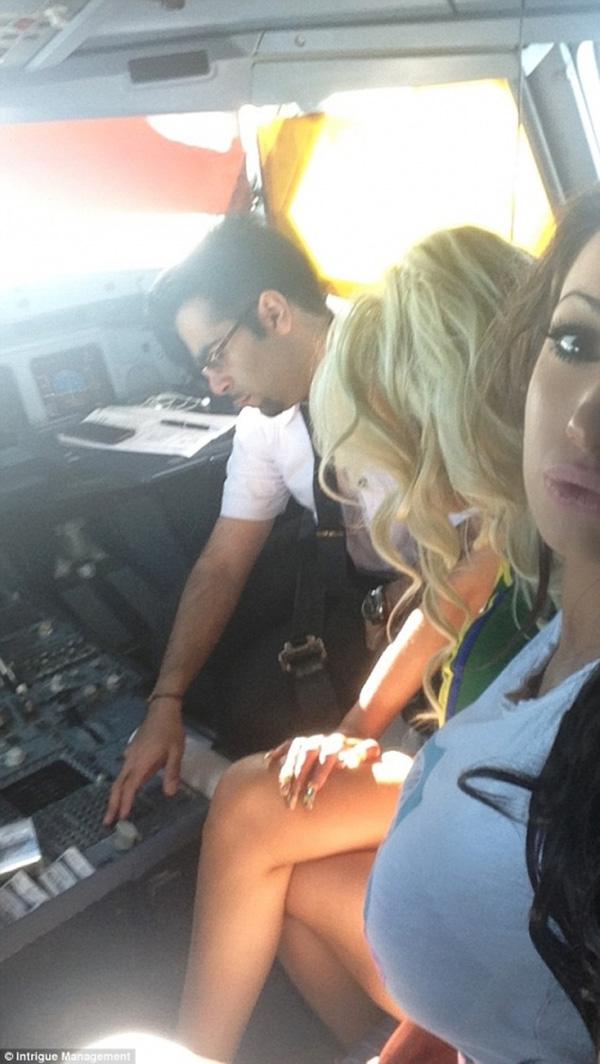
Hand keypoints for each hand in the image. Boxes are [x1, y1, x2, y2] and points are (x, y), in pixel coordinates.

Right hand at [103, 699, 184, 824]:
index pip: (130, 787)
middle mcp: (131, 761)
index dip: (125, 803)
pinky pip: (123, 771)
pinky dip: (121, 784)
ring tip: (113, 811)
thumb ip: (172, 773)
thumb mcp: (176, 752)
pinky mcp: (132, 752)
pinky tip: (123, 789)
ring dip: (115, 796)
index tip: (121, 817)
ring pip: (119, 779)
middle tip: (108, 822)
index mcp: (141, 763)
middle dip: (112, 804)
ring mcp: (130, 755)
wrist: (162, 710)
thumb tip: (169, 794)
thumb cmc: (170, 731)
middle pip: (118, 786)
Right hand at [265, 732, 380, 810]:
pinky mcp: (299, 742)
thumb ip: (365, 753)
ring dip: (287, 772)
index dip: (320, 773)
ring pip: (294, 752)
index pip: (328, 756)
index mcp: (338, 742)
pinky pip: (285, 746)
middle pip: (307, 755)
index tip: (313, 790)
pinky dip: (277, 753)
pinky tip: (268, 763)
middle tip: (294, 799)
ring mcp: (309, 739)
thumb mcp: (368, 753)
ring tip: (283, 792)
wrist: (349, 740)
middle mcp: (321, 739)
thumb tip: (359, 758)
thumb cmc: (360, 755)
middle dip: (299, 777)